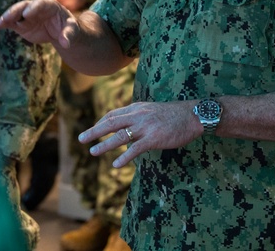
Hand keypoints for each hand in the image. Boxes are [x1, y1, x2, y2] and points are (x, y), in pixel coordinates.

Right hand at [0, 0, 79, 48]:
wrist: (60, 31)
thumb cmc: (68, 27)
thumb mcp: (72, 30)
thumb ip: (68, 35)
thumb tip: (66, 44)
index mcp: (49, 5)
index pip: (41, 3)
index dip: (34, 8)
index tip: (27, 14)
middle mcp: (35, 7)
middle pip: (24, 6)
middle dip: (16, 11)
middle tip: (9, 18)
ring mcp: (26, 15)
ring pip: (14, 13)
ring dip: (6, 17)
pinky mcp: (20, 24)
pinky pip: (8, 23)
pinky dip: (0, 24)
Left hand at [79, 101, 201, 168]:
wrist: (193, 115)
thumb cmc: (174, 114)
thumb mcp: (152, 110)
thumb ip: (138, 116)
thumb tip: (127, 126)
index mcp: (137, 108)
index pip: (113, 114)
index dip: (101, 122)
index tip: (93, 130)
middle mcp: (138, 115)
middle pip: (111, 122)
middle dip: (94, 131)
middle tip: (81, 139)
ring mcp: (146, 127)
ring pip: (120, 136)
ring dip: (105, 145)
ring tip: (93, 152)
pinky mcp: (154, 138)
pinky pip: (135, 148)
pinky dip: (124, 157)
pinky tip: (116, 165)